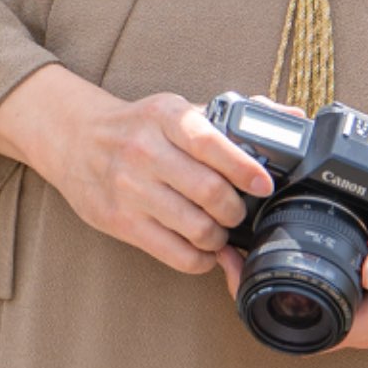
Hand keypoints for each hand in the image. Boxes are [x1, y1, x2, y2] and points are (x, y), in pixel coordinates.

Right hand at [0, 65, 275, 278]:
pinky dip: (199, 258)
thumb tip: (291, 117)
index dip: (243, 167)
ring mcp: (131, 188)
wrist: (77, 139)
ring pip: (195, 227)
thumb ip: (229, 117)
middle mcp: (146, 150)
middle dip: (235, 210)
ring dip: (219, 237)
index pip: (210, 142)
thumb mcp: (177, 110)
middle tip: (240, 212)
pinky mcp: (121, 221)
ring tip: (221, 231)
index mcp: (166, 116)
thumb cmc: (140, 126)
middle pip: (208, 192)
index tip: (265, 184)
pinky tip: (203, 250)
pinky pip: (174, 252)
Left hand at [218, 192, 367, 351]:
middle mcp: (365, 315)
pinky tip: (283, 230)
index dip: (261, 301)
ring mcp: (365, 301)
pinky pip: (323, 278)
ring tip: (240, 235)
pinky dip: (298, 259)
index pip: (306, 324)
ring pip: (305, 295)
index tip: (233, 266)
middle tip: (223, 244)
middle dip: (252, 285)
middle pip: (296, 311)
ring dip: (271, 271)